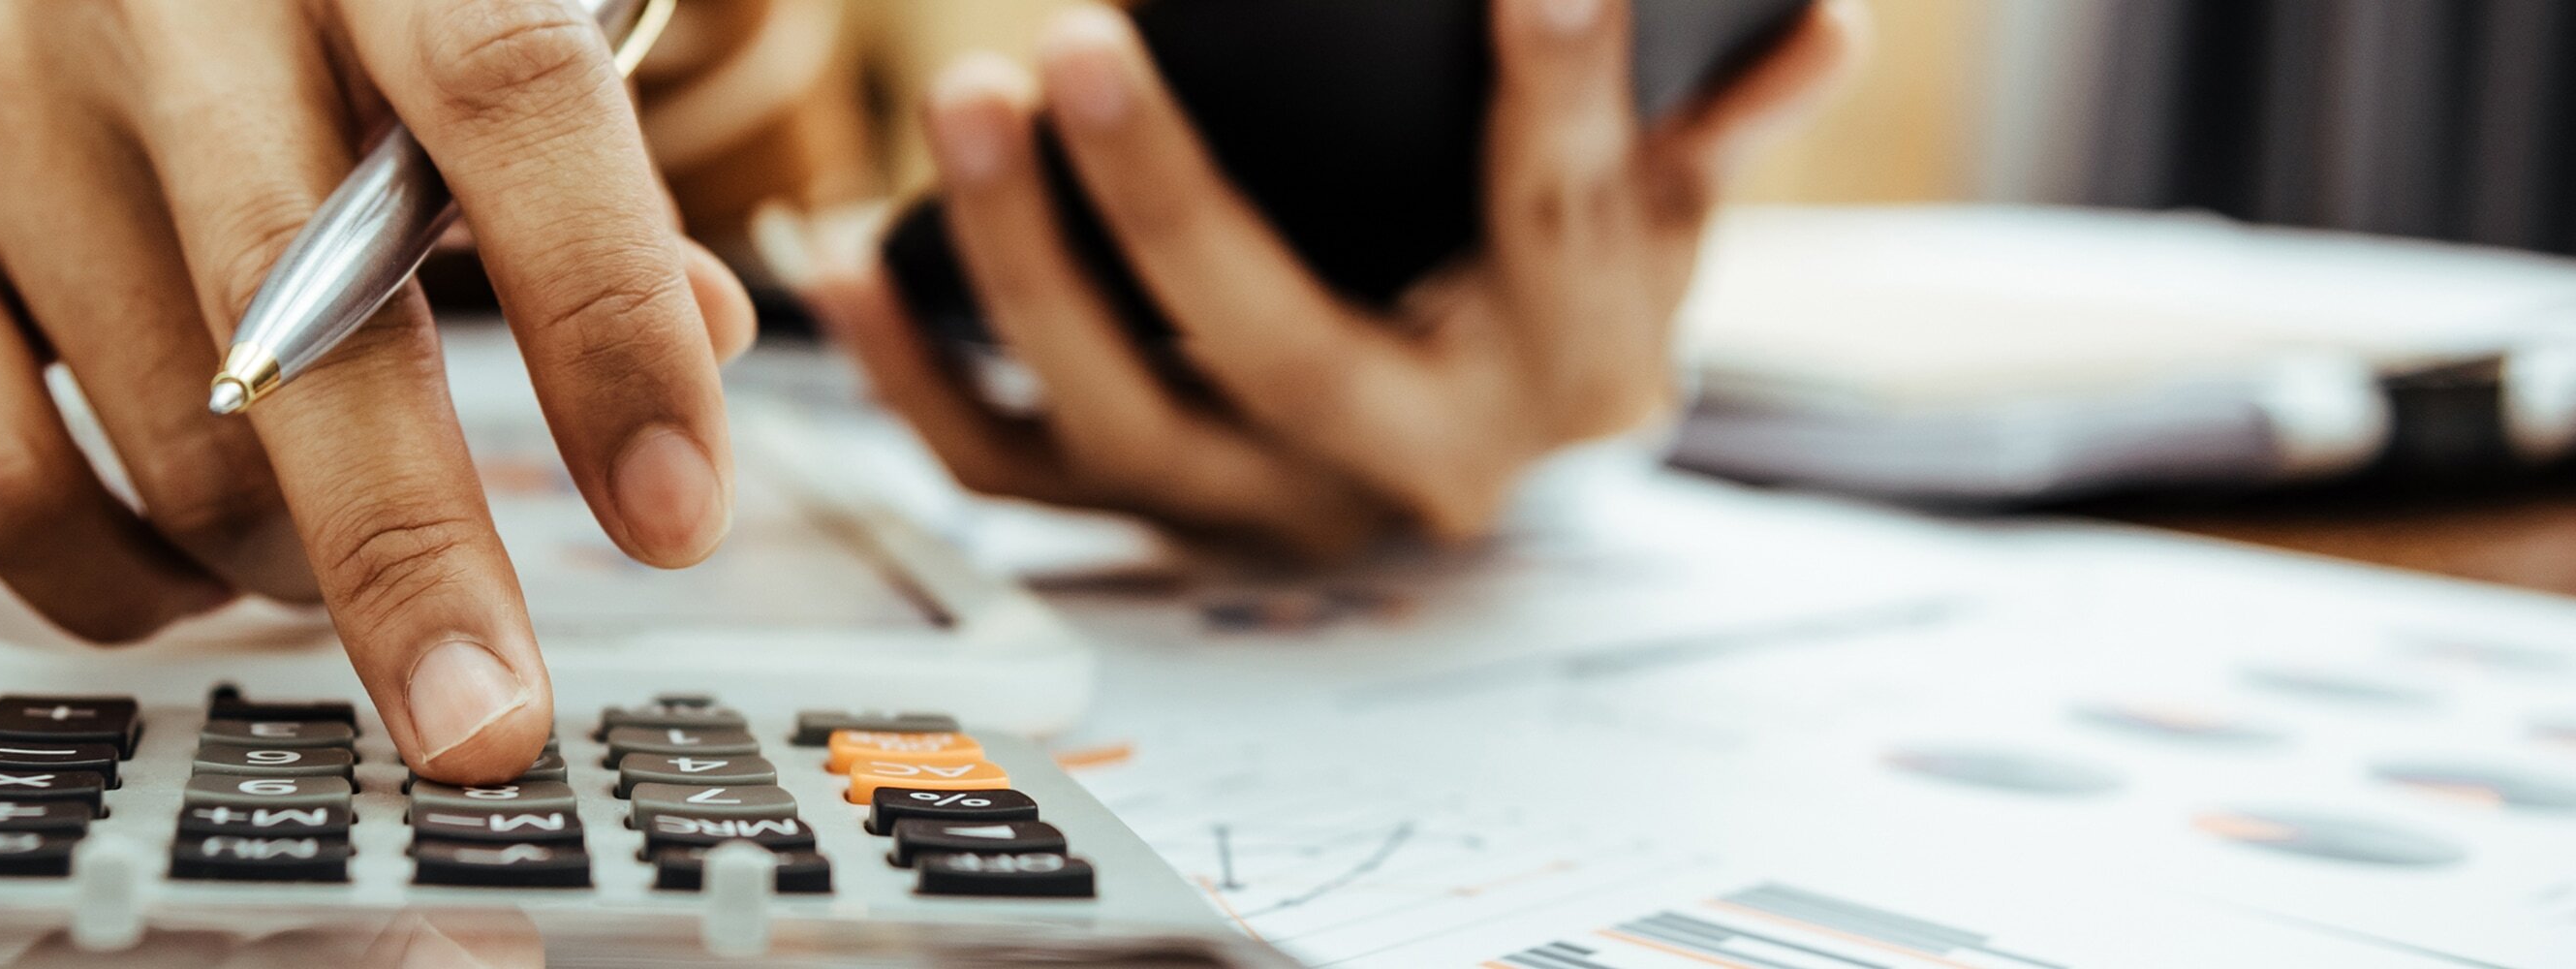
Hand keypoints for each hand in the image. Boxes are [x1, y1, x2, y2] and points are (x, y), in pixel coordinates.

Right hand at [0, 0, 756, 782]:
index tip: (675, 518)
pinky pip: (3, 502)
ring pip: (174, 443)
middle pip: (299, 312)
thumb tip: (710, 340)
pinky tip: (193, 566)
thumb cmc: (267, 11)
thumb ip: (577, 173)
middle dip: (412, 553)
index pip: (507, 100)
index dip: (606, 317)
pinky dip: (131, 593)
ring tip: (334, 542)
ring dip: (293, 561)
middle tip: (486, 721)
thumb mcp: (433, 30)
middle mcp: (152, 0)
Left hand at [801, 0, 1859, 550]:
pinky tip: (837, 248)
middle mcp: (1412, 460)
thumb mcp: (1659, 206)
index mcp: (1571, 367)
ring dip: (1017, 263)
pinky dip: (906, 367)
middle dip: (1167, 199)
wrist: (1497, 459)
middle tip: (1074, 45)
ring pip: (1119, 413)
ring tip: (958, 103)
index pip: (1555, 214)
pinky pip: (1002, 465)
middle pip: (1277, 344)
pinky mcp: (1147, 519)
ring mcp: (1264, 504)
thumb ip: (1712, 120)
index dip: (1554, 90)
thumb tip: (1812, 32)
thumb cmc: (1565, 285)